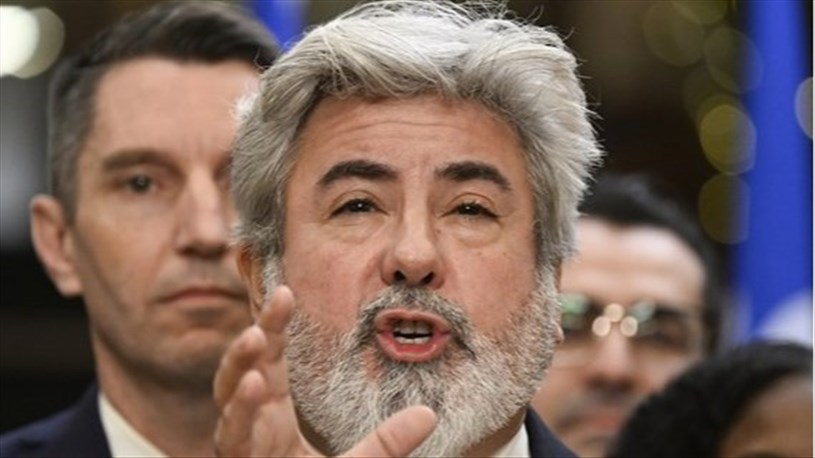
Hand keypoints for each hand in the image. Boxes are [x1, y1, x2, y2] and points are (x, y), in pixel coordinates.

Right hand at [213, 285, 436, 456]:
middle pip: (242, 372)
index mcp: (274, 415)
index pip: (270, 358)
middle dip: (251, 339)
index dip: (273, 324)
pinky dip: (239, 412)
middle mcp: (252, 425)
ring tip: (255, 337)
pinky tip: (252, 388)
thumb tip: (429, 415)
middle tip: (270, 310)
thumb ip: (387, 444)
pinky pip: (233, 438)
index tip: (286, 291)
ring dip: (239, 366)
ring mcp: (242, 446)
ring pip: (228, 400)